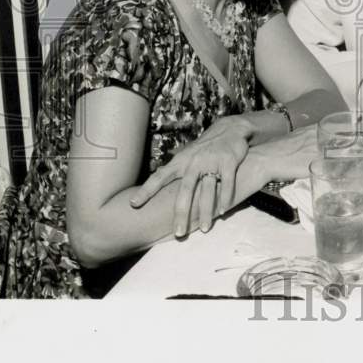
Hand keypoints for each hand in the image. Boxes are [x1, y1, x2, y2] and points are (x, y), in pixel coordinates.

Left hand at [129, 116, 252, 236]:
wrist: (229, 129)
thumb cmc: (203, 148)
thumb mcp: (186, 156)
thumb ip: (174, 171)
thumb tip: (154, 187)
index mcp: (180, 162)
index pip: (160, 177)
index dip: (147, 190)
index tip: (134, 204)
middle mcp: (193, 162)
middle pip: (185, 191)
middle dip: (182, 213)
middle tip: (179, 233)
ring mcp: (211, 161)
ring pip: (207, 190)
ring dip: (206, 211)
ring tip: (204, 228)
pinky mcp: (228, 161)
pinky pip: (226, 183)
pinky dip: (225, 198)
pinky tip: (222, 212)